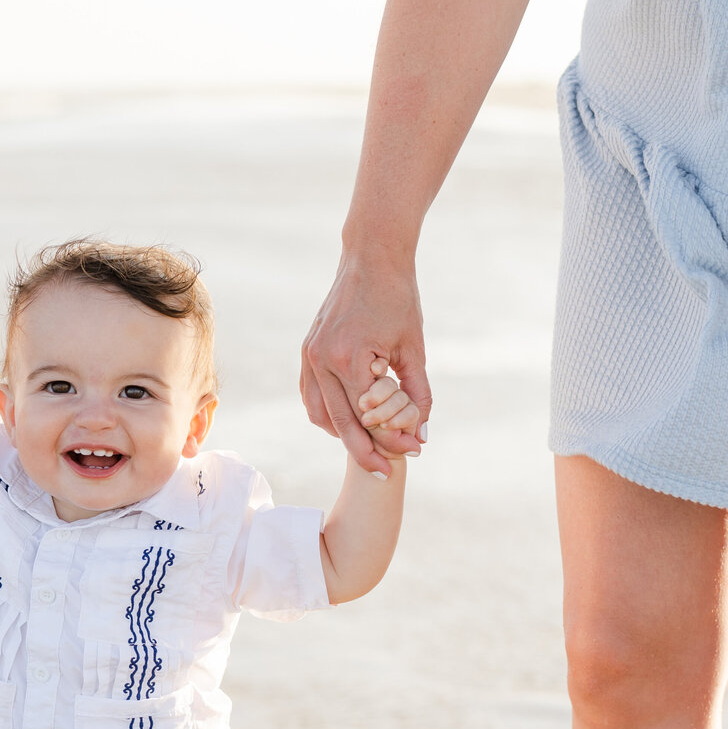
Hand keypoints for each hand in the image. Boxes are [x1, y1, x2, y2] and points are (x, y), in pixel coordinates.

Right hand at [300, 251, 430, 477]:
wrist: (370, 257)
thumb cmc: (397, 297)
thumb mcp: (414, 347)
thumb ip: (418, 393)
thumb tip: (421, 434)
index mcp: (349, 357)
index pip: (370, 416)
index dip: (392, 439)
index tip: (414, 451)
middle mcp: (322, 360)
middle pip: (342, 423)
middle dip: (366, 451)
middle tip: (387, 470)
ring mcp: (309, 356)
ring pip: (320, 414)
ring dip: (343, 434)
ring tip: (369, 445)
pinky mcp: (307, 352)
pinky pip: (312, 396)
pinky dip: (328, 414)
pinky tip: (350, 421)